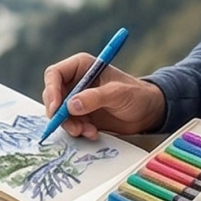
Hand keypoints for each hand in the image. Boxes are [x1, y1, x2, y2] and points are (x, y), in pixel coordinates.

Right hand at [42, 53, 164, 137]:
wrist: (148, 113)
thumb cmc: (136, 95)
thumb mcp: (117, 94)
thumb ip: (95, 98)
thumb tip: (71, 105)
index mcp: (81, 66)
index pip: (54, 74)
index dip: (51, 90)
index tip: (57, 107)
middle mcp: (75, 82)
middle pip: (53, 95)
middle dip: (58, 113)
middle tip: (70, 125)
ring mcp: (77, 100)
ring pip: (59, 113)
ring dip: (70, 125)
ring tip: (88, 131)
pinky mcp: (81, 116)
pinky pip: (70, 124)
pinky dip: (78, 130)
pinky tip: (93, 133)